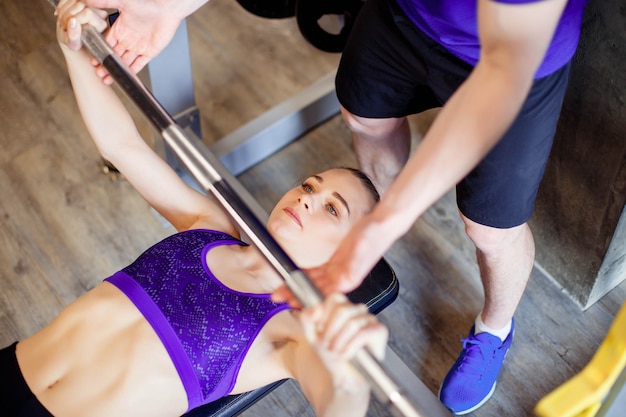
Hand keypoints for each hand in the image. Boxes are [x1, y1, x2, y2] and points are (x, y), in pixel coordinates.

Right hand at [56, 0, 108, 49]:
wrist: (78, 47)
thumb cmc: (79, 47)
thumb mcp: (73, 45)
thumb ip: (74, 36)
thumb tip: (72, 21)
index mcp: (102, 25)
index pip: (87, 13)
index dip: (74, 18)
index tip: (68, 27)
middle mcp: (100, 15)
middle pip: (80, 4)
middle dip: (67, 14)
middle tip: (64, 25)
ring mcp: (92, 7)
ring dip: (63, 10)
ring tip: (63, 22)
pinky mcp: (85, 3)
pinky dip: (62, 5)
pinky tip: (61, 14)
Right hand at [83, 0, 194, 83]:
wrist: (167, 8)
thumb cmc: (147, 3)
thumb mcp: (123, 2)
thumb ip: (106, 2)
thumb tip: (87, 0)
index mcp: (120, 28)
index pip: (106, 43)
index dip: (100, 52)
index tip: (92, 59)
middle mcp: (128, 39)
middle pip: (114, 55)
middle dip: (106, 65)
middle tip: (98, 73)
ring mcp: (139, 46)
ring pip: (125, 62)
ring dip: (116, 70)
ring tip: (106, 79)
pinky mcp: (150, 52)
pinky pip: (139, 64)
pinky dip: (132, 71)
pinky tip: (126, 77)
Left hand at [272, 216, 386, 308]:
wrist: (381, 225)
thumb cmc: (374, 237)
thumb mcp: (361, 251)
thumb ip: (353, 267)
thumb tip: (343, 283)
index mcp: (348, 280)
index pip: (322, 295)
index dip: (306, 299)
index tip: (291, 302)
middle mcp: (342, 279)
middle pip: (315, 290)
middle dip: (296, 294)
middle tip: (278, 297)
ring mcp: (339, 271)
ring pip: (313, 282)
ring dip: (298, 286)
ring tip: (282, 290)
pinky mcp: (337, 263)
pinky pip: (318, 272)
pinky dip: (306, 275)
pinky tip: (296, 276)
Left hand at [299, 293, 387, 361]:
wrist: (344, 376)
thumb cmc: (332, 355)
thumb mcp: (313, 336)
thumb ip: (308, 318)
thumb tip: (316, 307)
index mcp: (343, 308)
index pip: (335, 298)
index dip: (324, 314)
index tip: (320, 331)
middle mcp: (358, 310)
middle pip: (342, 309)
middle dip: (331, 331)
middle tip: (327, 345)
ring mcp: (370, 319)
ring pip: (352, 322)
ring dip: (340, 341)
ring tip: (336, 352)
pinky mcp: (379, 331)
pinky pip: (363, 333)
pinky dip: (351, 346)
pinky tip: (346, 355)